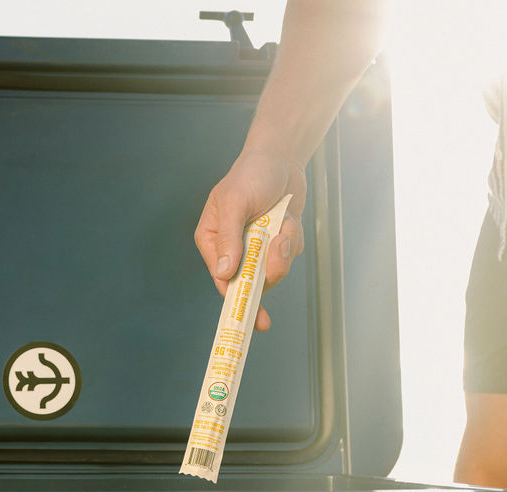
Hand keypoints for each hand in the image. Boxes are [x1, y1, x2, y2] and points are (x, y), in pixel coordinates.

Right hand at [194, 149, 306, 330]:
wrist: (281, 159)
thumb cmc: (251, 175)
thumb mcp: (234, 202)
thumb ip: (229, 237)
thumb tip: (224, 272)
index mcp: (212, 240)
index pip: (222, 277)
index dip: (236, 297)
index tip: (249, 317)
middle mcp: (233, 249)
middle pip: (251, 280)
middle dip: (271, 267)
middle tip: (280, 244)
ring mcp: (256, 249)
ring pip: (274, 271)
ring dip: (284, 249)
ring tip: (284, 222)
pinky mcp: (276, 245)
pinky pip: (289, 256)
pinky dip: (294, 238)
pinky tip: (288, 218)